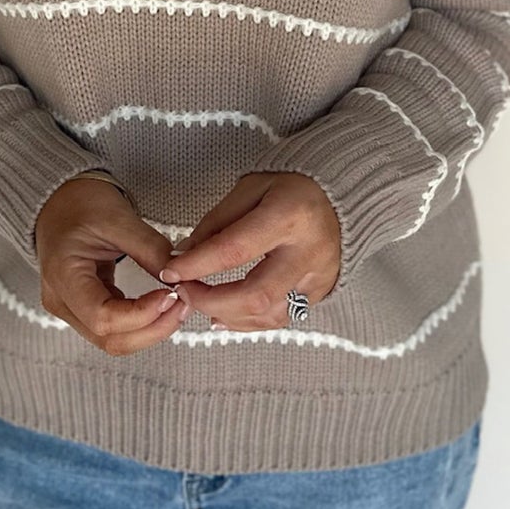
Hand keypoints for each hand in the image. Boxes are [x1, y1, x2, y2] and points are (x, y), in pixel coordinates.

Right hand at [34, 177, 189, 354]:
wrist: (59, 202)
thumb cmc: (79, 204)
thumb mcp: (118, 219)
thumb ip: (151, 249)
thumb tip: (181, 276)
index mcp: (62, 275)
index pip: (102, 317)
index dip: (142, 314)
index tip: (171, 295)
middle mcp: (62, 300)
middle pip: (109, 339)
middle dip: (152, 329)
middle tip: (182, 305)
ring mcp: (72, 308)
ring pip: (114, 340)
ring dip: (150, 329)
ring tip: (177, 305)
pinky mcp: (85, 309)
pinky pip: (115, 329)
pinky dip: (142, 322)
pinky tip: (162, 305)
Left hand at [156, 171, 342, 331]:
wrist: (339, 196)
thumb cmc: (292, 187)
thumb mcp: (250, 189)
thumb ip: (217, 223)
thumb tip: (185, 255)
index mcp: (289, 216)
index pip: (235, 250)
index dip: (197, 265)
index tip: (171, 271)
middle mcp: (308, 252)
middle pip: (255, 295)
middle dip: (211, 301)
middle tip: (185, 291)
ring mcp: (318, 277)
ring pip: (269, 316)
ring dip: (229, 316)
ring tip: (203, 303)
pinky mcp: (320, 293)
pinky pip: (281, 318)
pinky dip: (249, 321)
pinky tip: (227, 314)